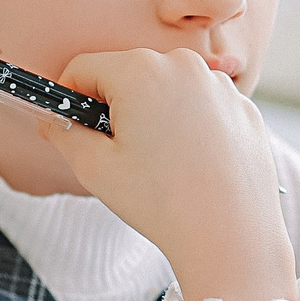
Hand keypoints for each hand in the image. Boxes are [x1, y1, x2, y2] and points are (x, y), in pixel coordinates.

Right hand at [37, 47, 295, 300]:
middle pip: (129, 73)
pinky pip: (203, 105)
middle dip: (116, 106)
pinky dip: (192, 126)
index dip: (71, 96)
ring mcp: (219, 85)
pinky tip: (193, 165)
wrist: (231, 235)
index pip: (85, 67)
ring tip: (163, 164)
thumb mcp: (95, 168)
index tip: (74, 126)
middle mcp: (183, 65)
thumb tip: (55, 120)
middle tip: (121, 154)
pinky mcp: (244, 107)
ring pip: (168, 88)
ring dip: (155, 114)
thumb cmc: (162, 203)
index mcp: (140, 71)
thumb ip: (65, 134)